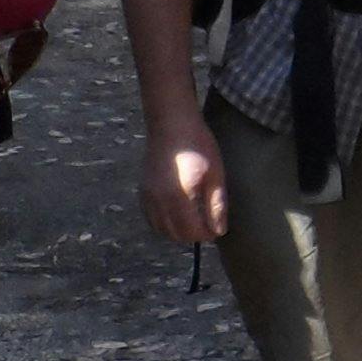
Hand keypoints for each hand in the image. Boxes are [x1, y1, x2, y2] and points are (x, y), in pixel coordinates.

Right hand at [142, 100, 228, 245]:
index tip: (217, 230)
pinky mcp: (142, 192)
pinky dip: (164, 223)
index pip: (192, 231)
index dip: (207, 235)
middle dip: (193, 235)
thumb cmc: (198, 145)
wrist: (171, 124)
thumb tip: (219, 231)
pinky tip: (176, 215)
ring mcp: (148, 197)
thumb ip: (216, 205)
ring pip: (161, 229)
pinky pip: (151, 218)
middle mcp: (159, 200)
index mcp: (179, 196)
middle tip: (207, 226)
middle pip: (175, 234)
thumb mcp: (215, 174)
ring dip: (178, 232)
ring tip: (193, 221)